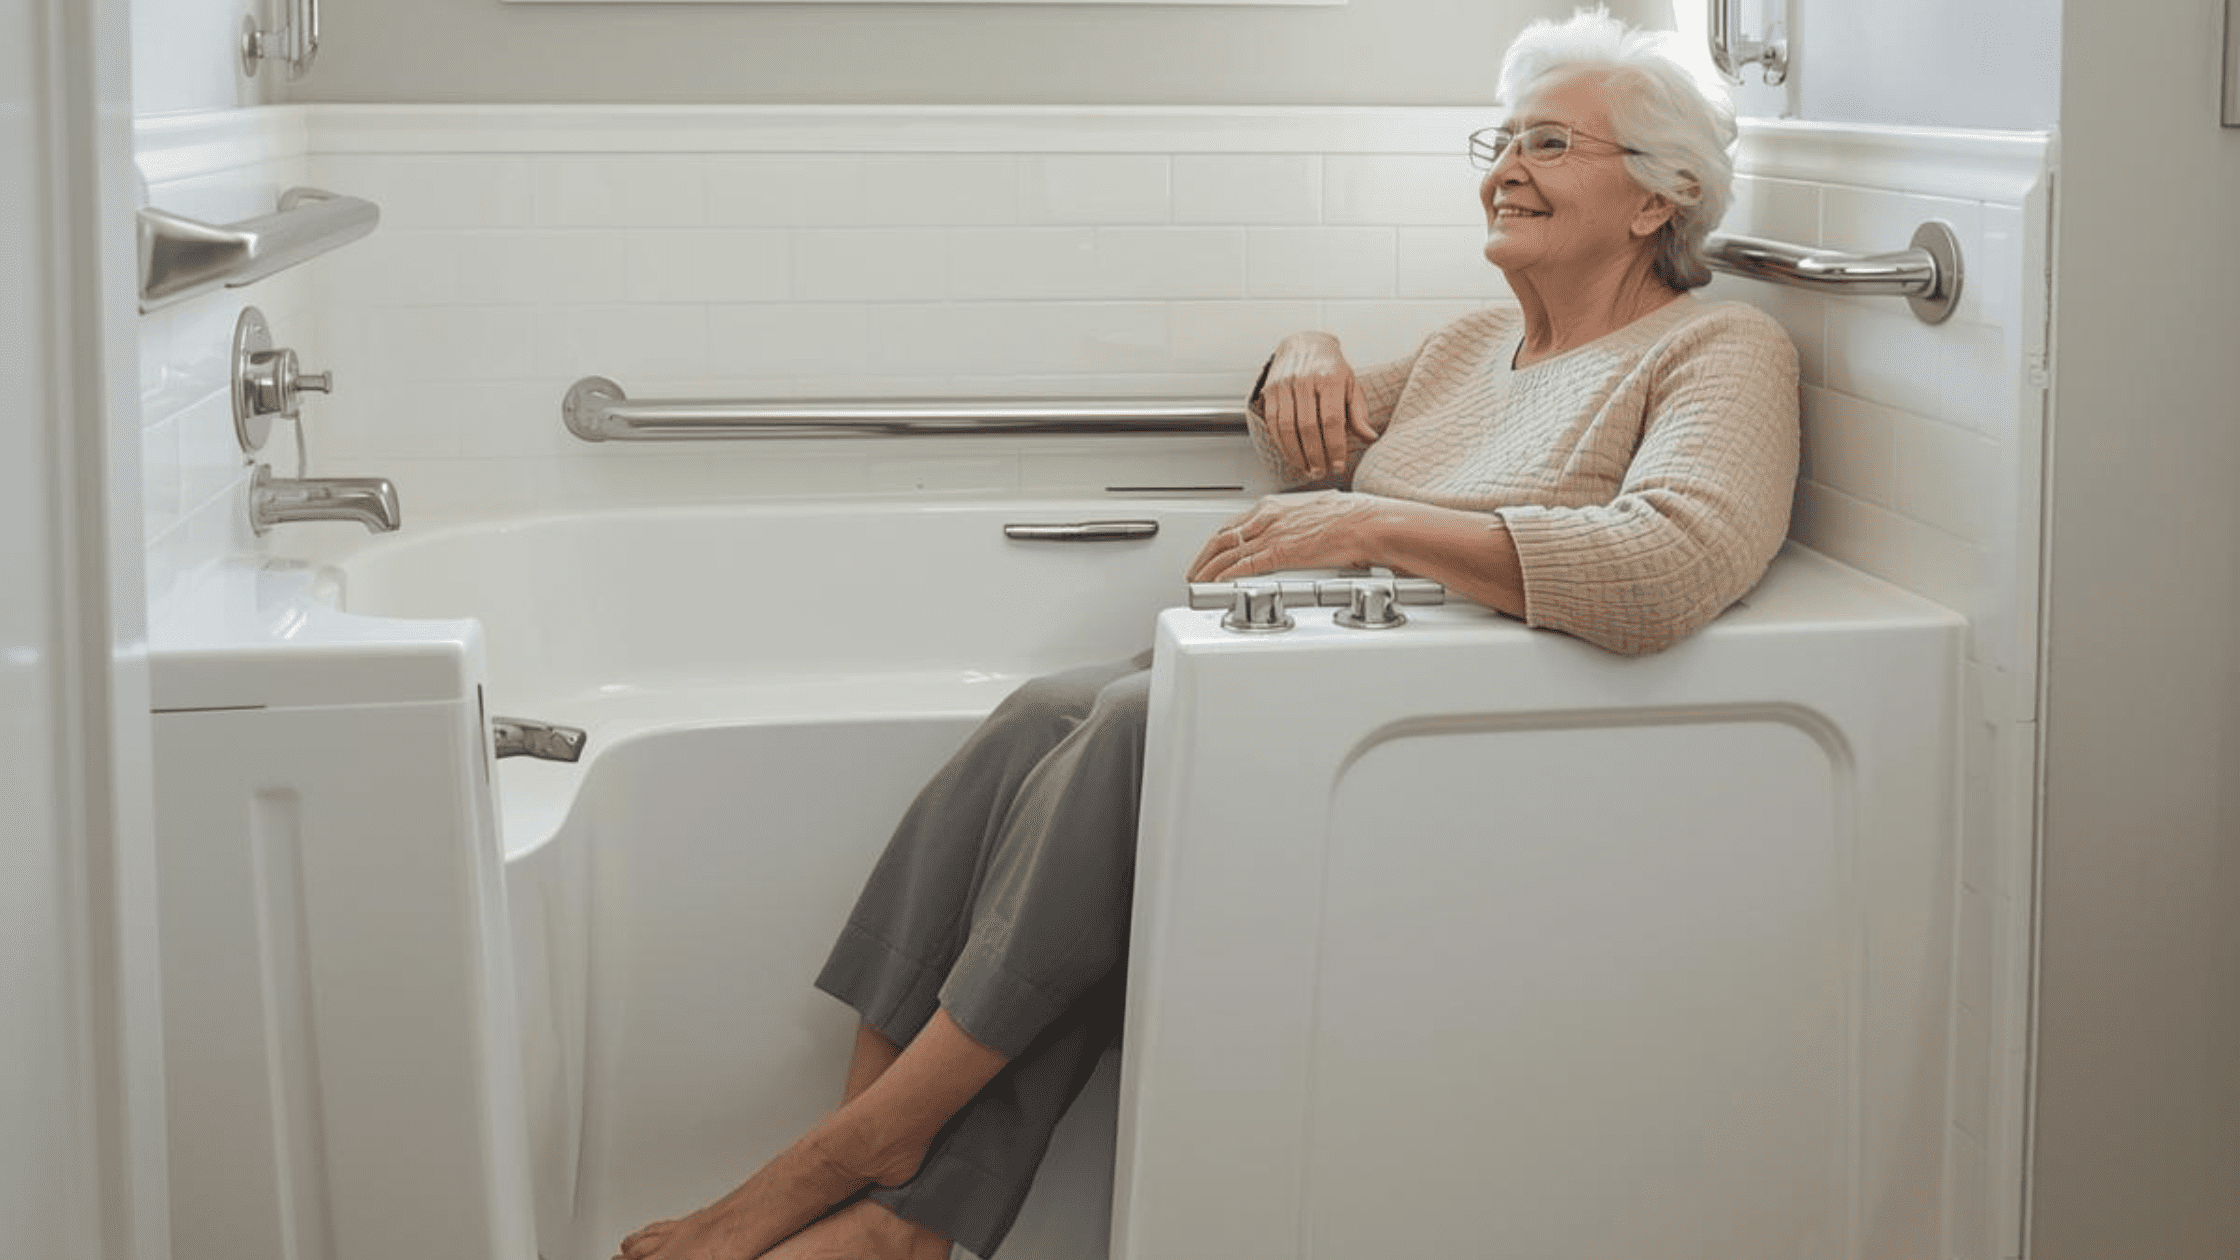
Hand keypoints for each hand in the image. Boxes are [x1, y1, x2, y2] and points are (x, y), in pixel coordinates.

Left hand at [1188, 492, 1381, 581]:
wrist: (1367, 523)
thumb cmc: (1351, 518)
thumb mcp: (1314, 511)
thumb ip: (1296, 522)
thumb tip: (1295, 531)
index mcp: (1275, 506)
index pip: (1233, 524)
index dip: (1217, 540)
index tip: (1209, 551)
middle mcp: (1267, 517)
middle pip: (1222, 537)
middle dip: (1203, 555)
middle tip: (1194, 570)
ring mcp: (1272, 535)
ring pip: (1227, 552)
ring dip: (1208, 568)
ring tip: (1198, 581)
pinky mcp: (1280, 554)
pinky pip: (1245, 566)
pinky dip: (1227, 576)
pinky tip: (1217, 584)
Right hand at [1259, 332, 1377, 480]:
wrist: (1304, 344)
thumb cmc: (1331, 368)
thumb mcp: (1351, 385)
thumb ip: (1359, 413)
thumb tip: (1370, 437)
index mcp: (1330, 378)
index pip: (1332, 419)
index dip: (1335, 446)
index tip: (1338, 464)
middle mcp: (1305, 380)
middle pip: (1308, 426)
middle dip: (1315, 455)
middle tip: (1321, 472)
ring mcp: (1284, 385)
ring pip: (1286, 427)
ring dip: (1296, 454)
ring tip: (1307, 469)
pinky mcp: (1270, 390)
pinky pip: (1273, 423)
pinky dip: (1282, 444)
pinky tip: (1292, 455)